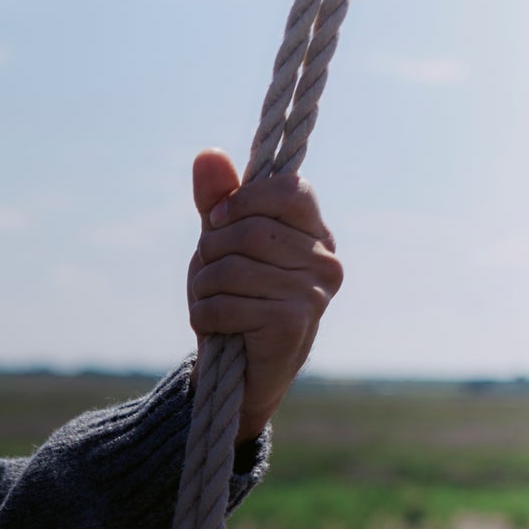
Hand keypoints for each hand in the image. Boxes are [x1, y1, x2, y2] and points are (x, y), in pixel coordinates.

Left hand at [187, 148, 342, 438]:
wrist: (243, 375)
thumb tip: (207, 154)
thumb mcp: (224, 244)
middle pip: (249, 231)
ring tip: (211, 302)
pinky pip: (225, 304)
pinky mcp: (292, 323)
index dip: (241, 200)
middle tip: (208, 275)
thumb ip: (219, 201)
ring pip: (231, 268)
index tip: (216, 221)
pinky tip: (215, 327)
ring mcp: (313, 294)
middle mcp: (326, 262)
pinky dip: (205, 315)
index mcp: (317, 234)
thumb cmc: (237, 300)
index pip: (287, 189)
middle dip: (211, 251)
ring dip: (203, 287)